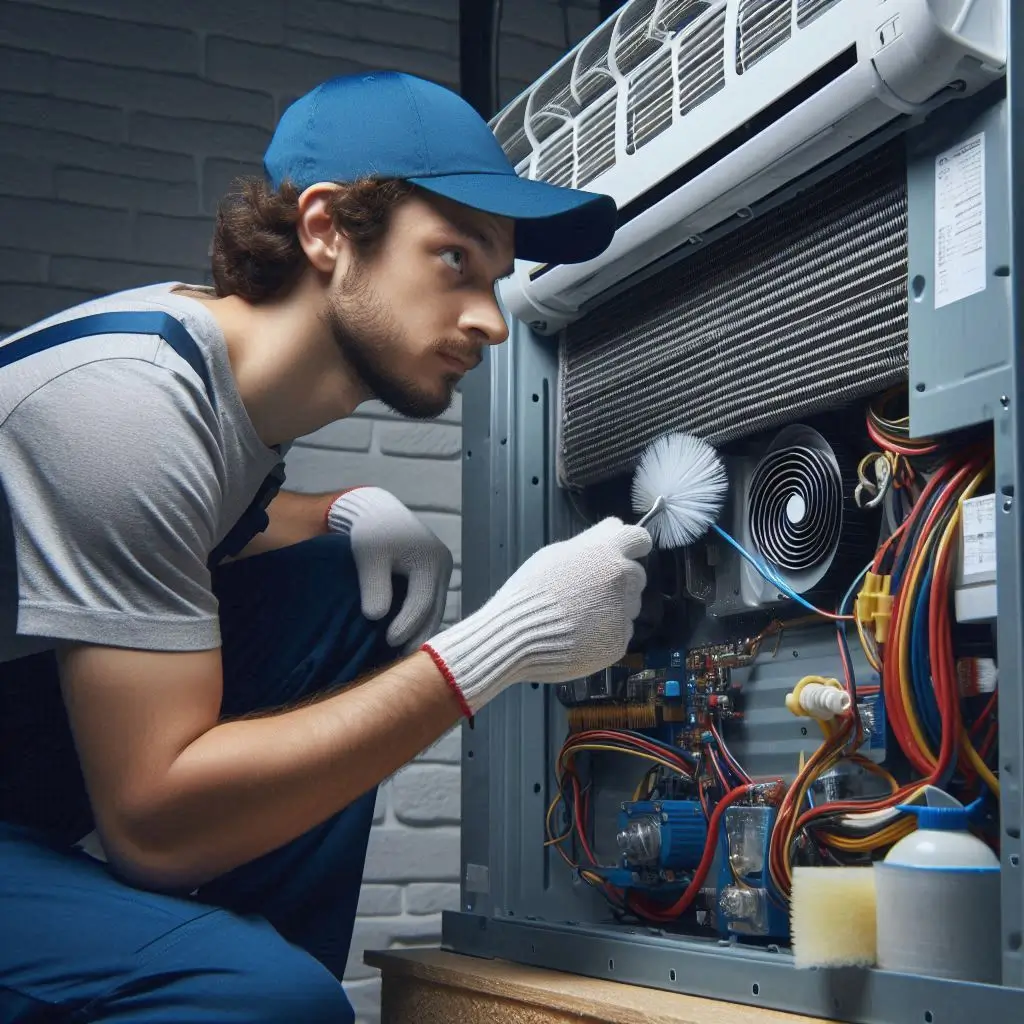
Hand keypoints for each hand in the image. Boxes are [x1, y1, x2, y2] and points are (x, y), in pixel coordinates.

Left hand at [327, 487, 453, 651]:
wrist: (375, 510)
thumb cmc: (370, 532)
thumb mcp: (369, 557)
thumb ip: (374, 586)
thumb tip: (376, 617)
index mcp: (431, 560)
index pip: (421, 603)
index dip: (406, 626)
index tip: (388, 643)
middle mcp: (443, 565)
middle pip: (434, 610)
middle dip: (418, 636)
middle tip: (401, 661)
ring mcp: (442, 568)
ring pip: (435, 608)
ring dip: (421, 630)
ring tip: (403, 653)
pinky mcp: (435, 572)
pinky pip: (431, 601)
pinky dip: (420, 619)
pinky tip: (406, 636)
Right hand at [423, 517, 651, 714]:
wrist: (519, 634)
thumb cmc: (531, 589)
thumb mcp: (555, 553)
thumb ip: (589, 545)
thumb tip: (609, 536)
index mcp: (608, 550)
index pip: (640, 538)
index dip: (631, 547)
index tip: (619, 556)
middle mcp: (623, 578)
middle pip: (636, 575)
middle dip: (620, 581)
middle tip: (590, 592)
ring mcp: (624, 611)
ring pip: (630, 606)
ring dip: (614, 608)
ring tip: (580, 616)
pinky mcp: (619, 641)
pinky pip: (620, 632)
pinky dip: (605, 634)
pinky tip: (581, 636)